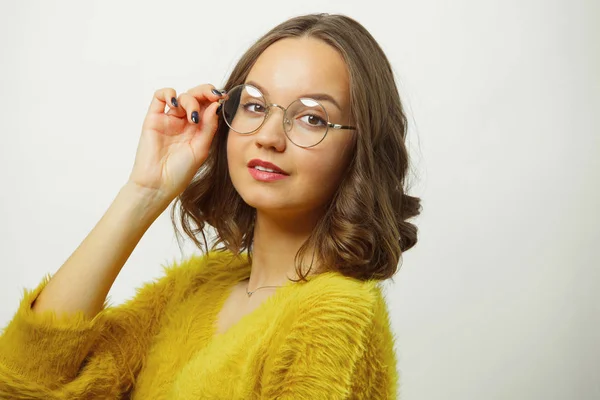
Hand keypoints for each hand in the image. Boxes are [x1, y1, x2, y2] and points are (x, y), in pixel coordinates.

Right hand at [127, 84, 223, 204]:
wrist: (157, 184)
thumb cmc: (179, 172)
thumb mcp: (201, 149)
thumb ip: (209, 127)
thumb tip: (215, 105)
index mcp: (198, 130)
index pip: (208, 107)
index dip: (215, 99)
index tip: (224, 98)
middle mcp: (184, 123)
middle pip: (196, 97)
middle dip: (206, 92)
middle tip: (214, 96)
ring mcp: (169, 119)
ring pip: (181, 96)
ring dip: (190, 100)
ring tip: (192, 116)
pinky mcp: (153, 119)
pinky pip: (159, 97)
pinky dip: (168, 94)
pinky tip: (174, 104)